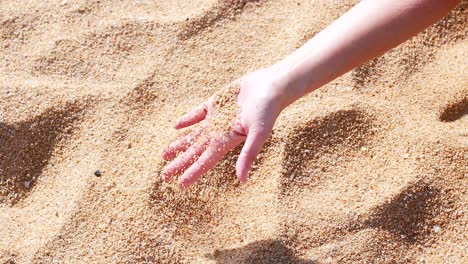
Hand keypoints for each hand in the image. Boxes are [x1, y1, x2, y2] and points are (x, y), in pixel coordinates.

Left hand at [162, 69, 284, 187]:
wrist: (271, 86)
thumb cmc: (267, 111)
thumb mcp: (258, 134)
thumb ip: (248, 155)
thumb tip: (242, 180)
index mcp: (227, 141)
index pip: (206, 161)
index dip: (193, 172)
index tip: (180, 184)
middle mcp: (219, 132)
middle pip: (195, 151)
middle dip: (180, 162)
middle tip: (164, 175)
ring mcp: (216, 118)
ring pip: (193, 134)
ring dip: (180, 144)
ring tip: (165, 153)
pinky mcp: (216, 102)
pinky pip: (197, 114)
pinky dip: (187, 120)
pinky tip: (176, 126)